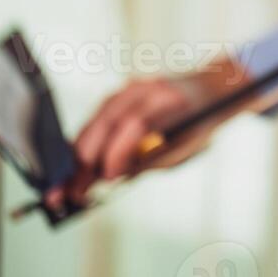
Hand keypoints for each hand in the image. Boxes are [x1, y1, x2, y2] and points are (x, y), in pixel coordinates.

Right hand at [43, 56, 248, 213]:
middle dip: (87, 157)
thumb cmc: (198, 123)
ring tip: (70, 182)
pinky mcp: (120, 94)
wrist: (207, 91)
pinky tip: (78, 163)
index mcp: (168, 100)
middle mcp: (145, 88)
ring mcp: (130, 88)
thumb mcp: (184, 148)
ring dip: (80, 152)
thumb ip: (149, 160)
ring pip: (97, 119)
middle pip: (107, 120)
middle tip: (72, 188)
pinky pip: (98, 118)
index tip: (107, 177)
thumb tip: (110, 177)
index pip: (134, 122)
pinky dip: (87, 141)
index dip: (117, 151)